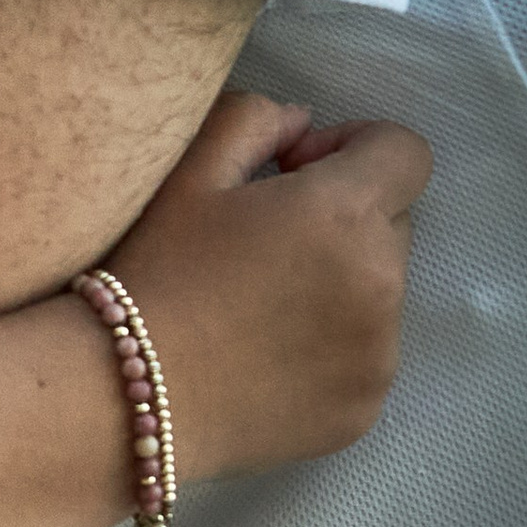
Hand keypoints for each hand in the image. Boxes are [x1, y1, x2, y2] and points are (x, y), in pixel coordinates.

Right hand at [98, 89, 431, 482]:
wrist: (120, 398)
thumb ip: (256, 118)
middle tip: (263, 242)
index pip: (405, 153)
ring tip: (258, 307)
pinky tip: (263, 357)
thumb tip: (303, 126)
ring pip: (381, 293)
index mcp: (344, 214)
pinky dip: (330, 347)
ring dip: (339, 284)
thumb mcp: (188, 171)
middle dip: (344, 218)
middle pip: (394, 223)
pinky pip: (365, 356)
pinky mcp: (365, 409)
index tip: (294, 172)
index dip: (354, 147)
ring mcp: (380, 356)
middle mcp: (383, 285)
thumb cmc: (150, 271)